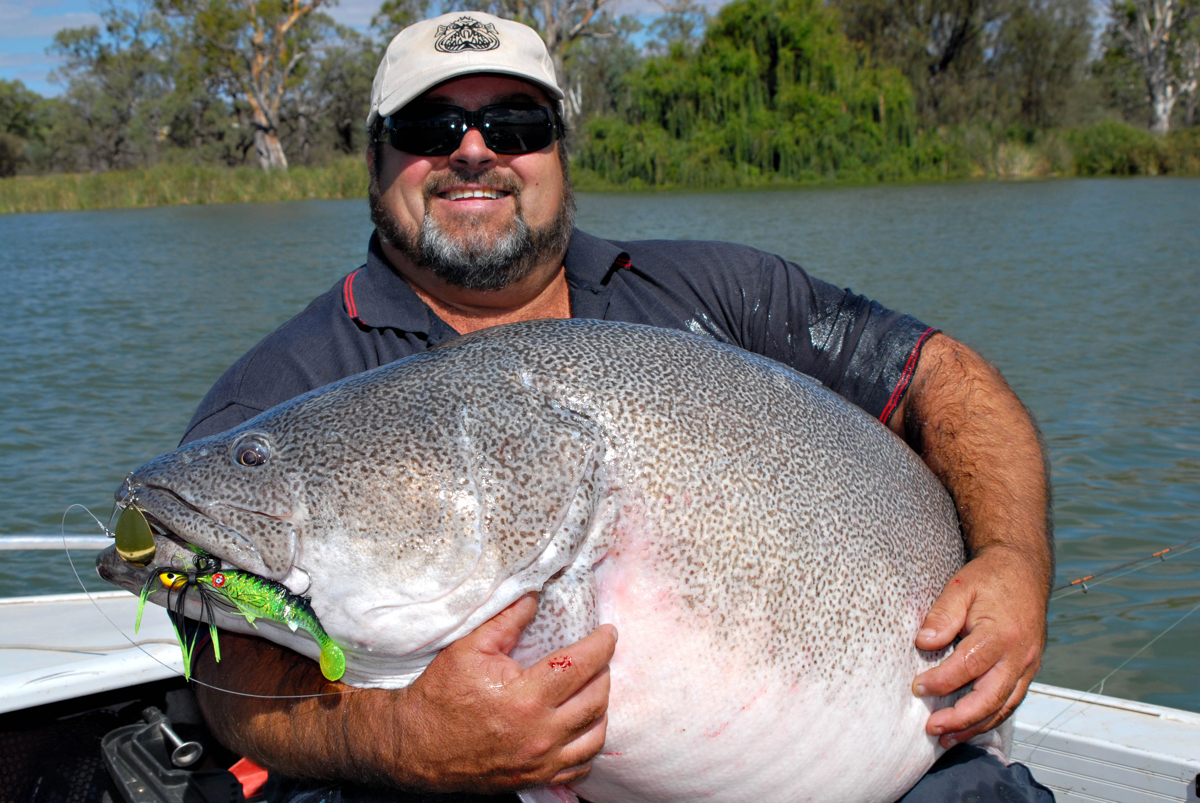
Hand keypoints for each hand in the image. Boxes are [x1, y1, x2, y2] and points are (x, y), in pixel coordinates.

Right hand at [393, 593, 616, 791]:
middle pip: (596, 698)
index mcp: (526, 697)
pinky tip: (584, 725)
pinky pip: (580, 765)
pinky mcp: (536, 777)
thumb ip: (507, 621)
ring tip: (594, 686)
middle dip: (603, 672)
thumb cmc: (442, 695)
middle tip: (599, 656)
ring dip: (602, 707)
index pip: (580, 665)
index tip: (608, 632)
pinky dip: (589, 743)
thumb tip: (535, 596)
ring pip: (596, 734)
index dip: (601, 645)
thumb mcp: (470, 648)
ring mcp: (541, 760)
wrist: (418, 745)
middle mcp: (540, 733)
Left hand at [911, 546, 1046, 747]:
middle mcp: (1019, 655)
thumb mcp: (960, 588)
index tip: (917, 688)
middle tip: (931, 727)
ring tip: (947, 738)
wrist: (1024, 571)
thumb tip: (924, 642)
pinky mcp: (1028, 670)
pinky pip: (1011, 701)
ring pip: (1003, 706)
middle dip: (960, 718)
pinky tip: (969, 726)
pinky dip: (990, 717)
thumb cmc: (990, 578)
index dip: (942, 681)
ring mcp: (1027, 665)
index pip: (969, 666)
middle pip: (991, 697)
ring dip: (975, 726)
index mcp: (1001, 634)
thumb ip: (942, 615)